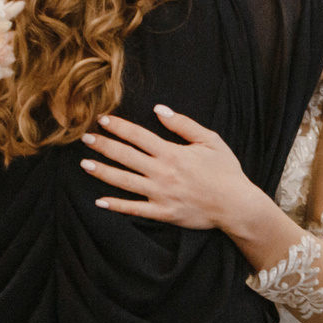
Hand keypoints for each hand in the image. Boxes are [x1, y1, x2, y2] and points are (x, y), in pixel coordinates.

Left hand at [81, 107, 272, 233]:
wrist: (237, 205)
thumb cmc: (226, 171)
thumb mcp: (210, 141)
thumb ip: (183, 124)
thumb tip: (159, 110)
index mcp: (172, 153)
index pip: (138, 136)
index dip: (119, 126)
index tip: (102, 120)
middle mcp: (162, 172)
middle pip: (125, 156)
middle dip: (103, 145)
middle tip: (85, 138)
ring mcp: (161, 194)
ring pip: (124, 181)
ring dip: (103, 172)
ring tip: (85, 164)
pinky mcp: (163, 213)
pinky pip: (135, 209)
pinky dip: (116, 205)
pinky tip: (100, 201)